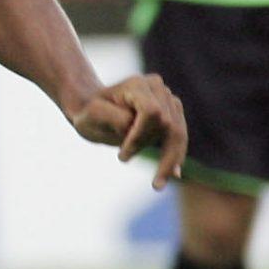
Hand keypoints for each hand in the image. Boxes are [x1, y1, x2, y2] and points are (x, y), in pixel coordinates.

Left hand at [68, 73, 186, 189]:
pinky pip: (179, 135)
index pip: (151, 112)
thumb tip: (134, 127)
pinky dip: (176, 154)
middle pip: (167, 124)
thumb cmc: (90, 113)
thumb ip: (114, 119)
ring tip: (159, 183)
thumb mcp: (92, 117)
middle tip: (140, 174)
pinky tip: (174, 174)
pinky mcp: (173, 112)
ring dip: (170, 158)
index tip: (122, 156)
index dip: (140, 136)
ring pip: (177, 132)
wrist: (94, 109)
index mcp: (137, 85)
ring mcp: (167, 99)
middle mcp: (157, 88)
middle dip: (154, 149)